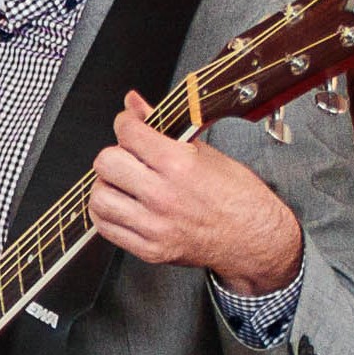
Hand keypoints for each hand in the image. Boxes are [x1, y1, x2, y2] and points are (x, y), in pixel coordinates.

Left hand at [90, 91, 305, 297]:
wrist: (254, 238)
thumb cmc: (238, 197)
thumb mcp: (206, 153)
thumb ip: (163, 128)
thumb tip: (135, 104)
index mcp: (179, 166)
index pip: (129, 134)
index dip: (125, 123)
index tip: (129, 125)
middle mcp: (163, 196)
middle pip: (106, 163)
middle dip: (114, 154)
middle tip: (127, 157)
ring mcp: (153, 225)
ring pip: (99, 198)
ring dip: (106, 186)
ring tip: (123, 184)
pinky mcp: (148, 249)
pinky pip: (105, 228)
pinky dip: (107, 214)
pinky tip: (122, 206)